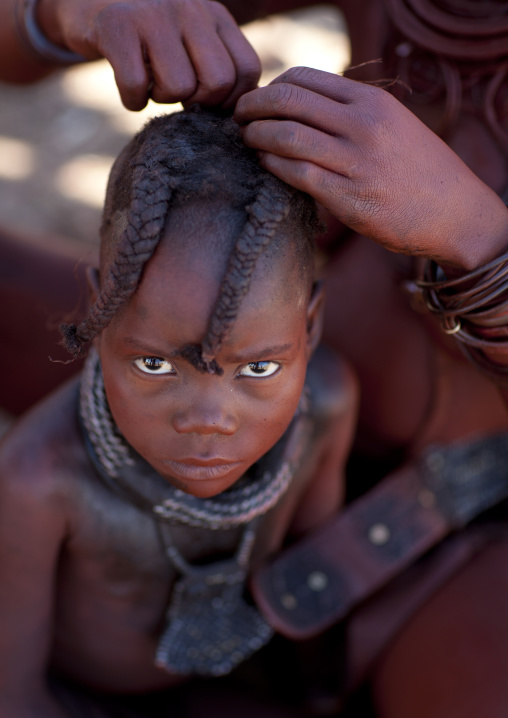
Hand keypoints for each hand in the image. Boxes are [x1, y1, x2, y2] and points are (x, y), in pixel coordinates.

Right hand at [38, 0, 260, 109]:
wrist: (90, 2)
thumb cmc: (150, 36)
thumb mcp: (192, 39)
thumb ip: (218, 65)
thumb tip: (237, 116)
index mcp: (214, 15)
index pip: (247, 69)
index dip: (230, 100)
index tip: (207, 103)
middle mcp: (190, 9)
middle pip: (218, 82)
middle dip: (198, 103)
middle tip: (177, 95)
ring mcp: (154, 15)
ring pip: (179, 88)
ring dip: (162, 99)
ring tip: (151, 84)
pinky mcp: (118, 27)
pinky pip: (137, 86)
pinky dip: (132, 100)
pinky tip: (130, 90)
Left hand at [235, 67, 507, 268]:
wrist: (455, 212)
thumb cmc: (418, 170)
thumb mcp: (392, 124)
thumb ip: (351, 113)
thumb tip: (301, 109)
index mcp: (371, 101)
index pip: (302, 79)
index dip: (270, 88)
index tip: (259, 102)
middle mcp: (363, 125)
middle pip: (287, 101)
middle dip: (253, 107)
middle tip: (239, 118)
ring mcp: (357, 162)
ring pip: (287, 136)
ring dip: (256, 136)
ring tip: (247, 140)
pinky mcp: (350, 199)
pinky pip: (297, 175)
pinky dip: (272, 166)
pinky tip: (264, 165)